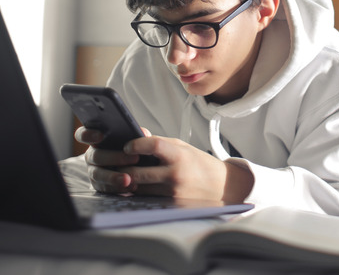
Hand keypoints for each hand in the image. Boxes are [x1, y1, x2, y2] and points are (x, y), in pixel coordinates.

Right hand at [74, 125, 146, 192]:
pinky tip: (130, 186)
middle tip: (134, 158)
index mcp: (96, 140)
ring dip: (113, 177)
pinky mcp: (99, 186)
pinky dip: (118, 188)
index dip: (88, 135)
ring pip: (98, 174)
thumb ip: (136, 134)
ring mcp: (93, 171)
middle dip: (114, 157)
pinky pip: (105, 188)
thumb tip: (143, 133)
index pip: (83, 135)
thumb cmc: (131, 148)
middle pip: (96, 156)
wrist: (136, 168)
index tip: (100, 135)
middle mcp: (92, 156)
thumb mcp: (134, 139)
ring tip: (128, 179)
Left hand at [121, 136, 253, 202]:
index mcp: (179, 155)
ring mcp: (172, 193)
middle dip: (123, 168)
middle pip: (137, 172)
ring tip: (123, 175)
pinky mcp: (171, 206)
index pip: (152, 145)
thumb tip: (138, 132)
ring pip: (138, 188)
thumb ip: (159, 141)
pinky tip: (135, 187)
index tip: (128, 146)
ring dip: (127, 182)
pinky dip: (138, 193)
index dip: (136, 144)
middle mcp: (175, 175)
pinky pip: (146, 199)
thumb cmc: (199, 164)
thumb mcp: (182, 147)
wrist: (222, 188)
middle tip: (115, 164)